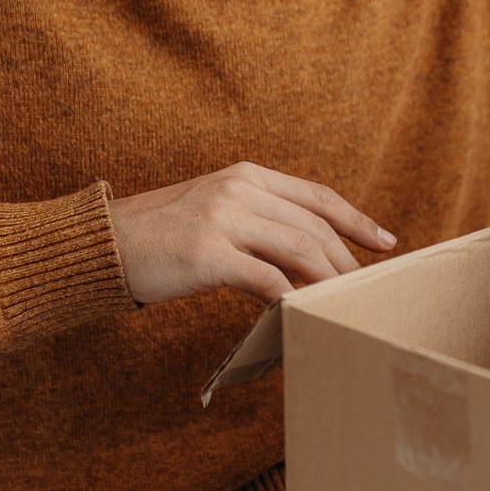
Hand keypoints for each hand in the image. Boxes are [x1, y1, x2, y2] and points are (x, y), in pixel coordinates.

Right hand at [107, 162, 395, 304]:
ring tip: (341, 306)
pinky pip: (266, 278)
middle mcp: (239, 188)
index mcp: (246, 174)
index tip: (385, 242)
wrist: (104, 245)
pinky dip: (291, 298)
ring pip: (298, 250)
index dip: (356, 219)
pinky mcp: (207, 252)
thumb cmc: (161, 237)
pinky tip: (302, 316)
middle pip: (313, 227)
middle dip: (346, 262)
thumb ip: (258, 222)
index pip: (316, 196)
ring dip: (326, 282)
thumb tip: (306, 258)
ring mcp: (223, 217)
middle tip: (364, 291)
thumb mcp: (214, 211)